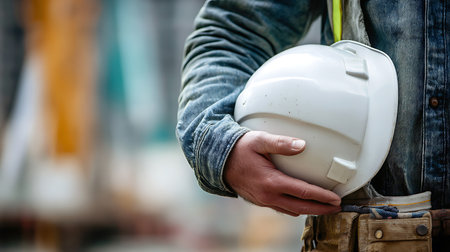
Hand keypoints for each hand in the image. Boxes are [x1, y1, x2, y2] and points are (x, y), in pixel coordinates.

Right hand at [224, 131, 340, 215]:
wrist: (218, 161)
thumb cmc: (239, 149)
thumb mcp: (259, 141)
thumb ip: (281, 143)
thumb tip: (302, 145)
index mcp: (271, 182)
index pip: (302, 192)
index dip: (322, 197)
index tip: (335, 199)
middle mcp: (268, 195)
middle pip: (301, 207)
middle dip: (321, 209)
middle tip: (336, 207)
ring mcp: (263, 200)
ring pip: (292, 211)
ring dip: (309, 210)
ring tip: (323, 207)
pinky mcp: (260, 201)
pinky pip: (282, 209)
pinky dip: (295, 208)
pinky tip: (301, 204)